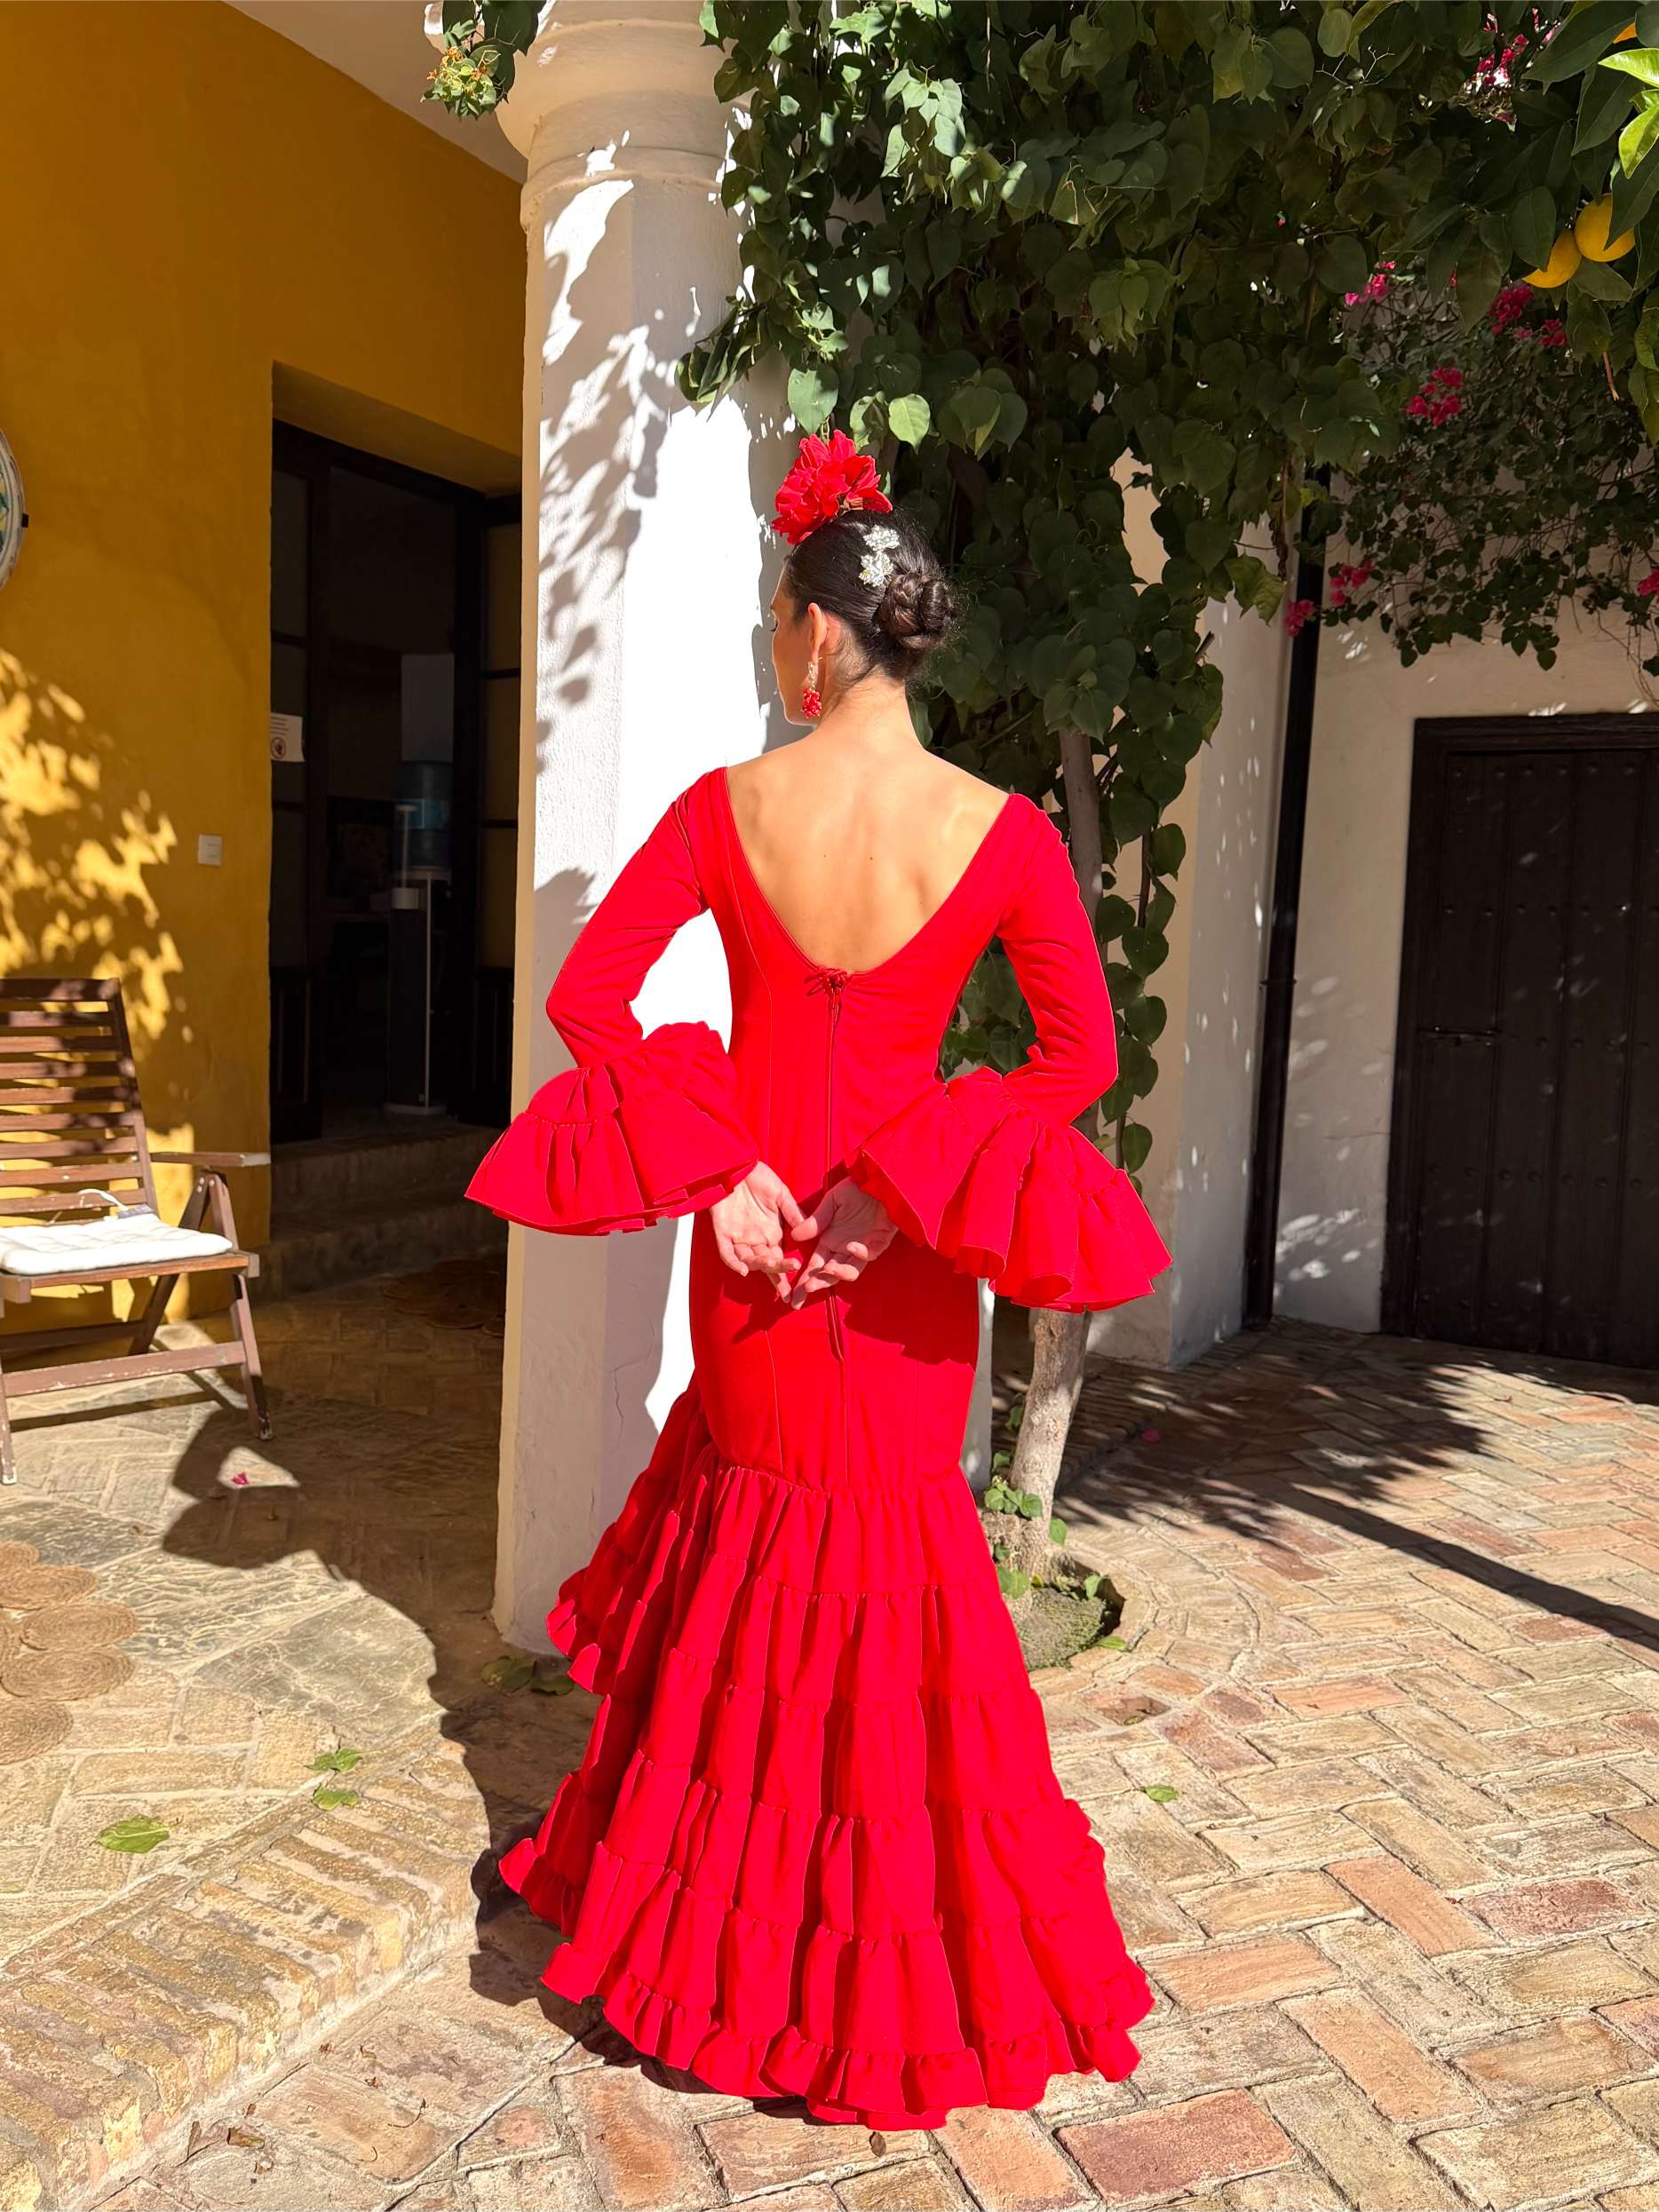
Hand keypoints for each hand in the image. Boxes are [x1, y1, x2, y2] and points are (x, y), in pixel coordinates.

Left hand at [710, 1163, 808, 1295]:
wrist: (736, 1164)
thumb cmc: (758, 1177)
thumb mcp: (782, 1194)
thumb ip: (794, 1213)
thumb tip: (807, 1233)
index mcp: (771, 1232)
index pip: (780, 1258)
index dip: (786, 1274)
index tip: (796, 1290)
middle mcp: (755, 1239)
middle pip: (766, 1263)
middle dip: (777, 1274)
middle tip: (787, 1286)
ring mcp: (738, 1237)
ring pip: (749, 1260)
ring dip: (761, 1266)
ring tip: (774, 1265)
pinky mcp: (722, 1232)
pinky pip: (726, 1253)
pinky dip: (734, 1263)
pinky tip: (743, 1270)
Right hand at [786, 1175, 896, 1307]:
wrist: (880, 1179)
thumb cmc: (856, 1189)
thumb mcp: (832, 1201)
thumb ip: (816, 1220)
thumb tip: (794, 1236)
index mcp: (830, 1240)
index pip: (815, 1266)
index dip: (804, 1281)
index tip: (793, 1296)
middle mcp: (845, 1248)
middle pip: (830, 1274)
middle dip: (818, 1283)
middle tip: (807, 1290)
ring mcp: (863, 1247)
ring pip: (851, 1270)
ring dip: (840, 1273)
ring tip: (829, 1269)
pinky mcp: (880, 1242)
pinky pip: (870, 1254)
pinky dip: (861, 1253)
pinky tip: (850, 1246)